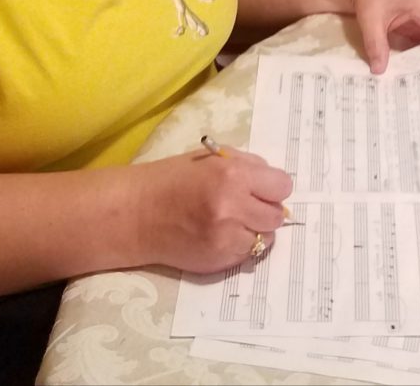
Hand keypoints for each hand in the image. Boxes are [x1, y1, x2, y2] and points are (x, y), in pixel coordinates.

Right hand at [130, 147, 291, 273]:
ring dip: (254, 230)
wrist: (136, 214)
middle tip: (247, 205)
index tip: (262, 188)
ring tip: (231, 221)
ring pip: (265, 238)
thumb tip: (276, 184)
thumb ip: (247, 166)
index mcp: (233, 175)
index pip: (283, 186)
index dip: (273, 187)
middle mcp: (233, 208)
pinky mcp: (219, 261)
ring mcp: (226, 238)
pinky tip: (220, 235)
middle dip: (265, 209)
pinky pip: (247, 254)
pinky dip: (240, 245)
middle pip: (277, 216)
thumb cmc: (173, 179)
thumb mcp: (211, 158)